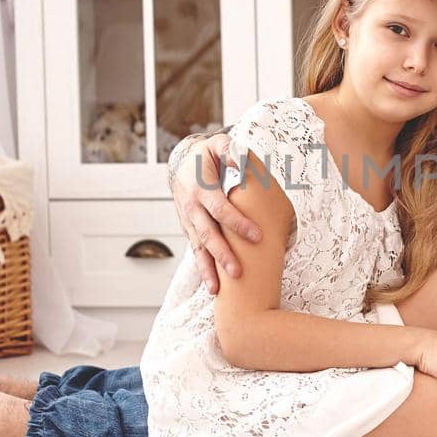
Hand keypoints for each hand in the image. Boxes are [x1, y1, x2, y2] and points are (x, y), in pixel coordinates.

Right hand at [172, 133, 260, 293]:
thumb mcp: (216, 145)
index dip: (237, 223)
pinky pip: (196, 251)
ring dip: (208, 269)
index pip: (220, 209)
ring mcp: (188, 222)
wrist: (179, 164)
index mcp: (201, 189)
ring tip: (217, 290)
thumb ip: (230, 150)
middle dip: (222, 254)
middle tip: (237, 272)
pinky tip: (212, 287)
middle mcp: (192, 208)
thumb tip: (242, 159)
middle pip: (208, 235)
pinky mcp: (189, 230)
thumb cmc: (205, 155)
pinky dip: (203, 269)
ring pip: (198, 249)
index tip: (256, 236)